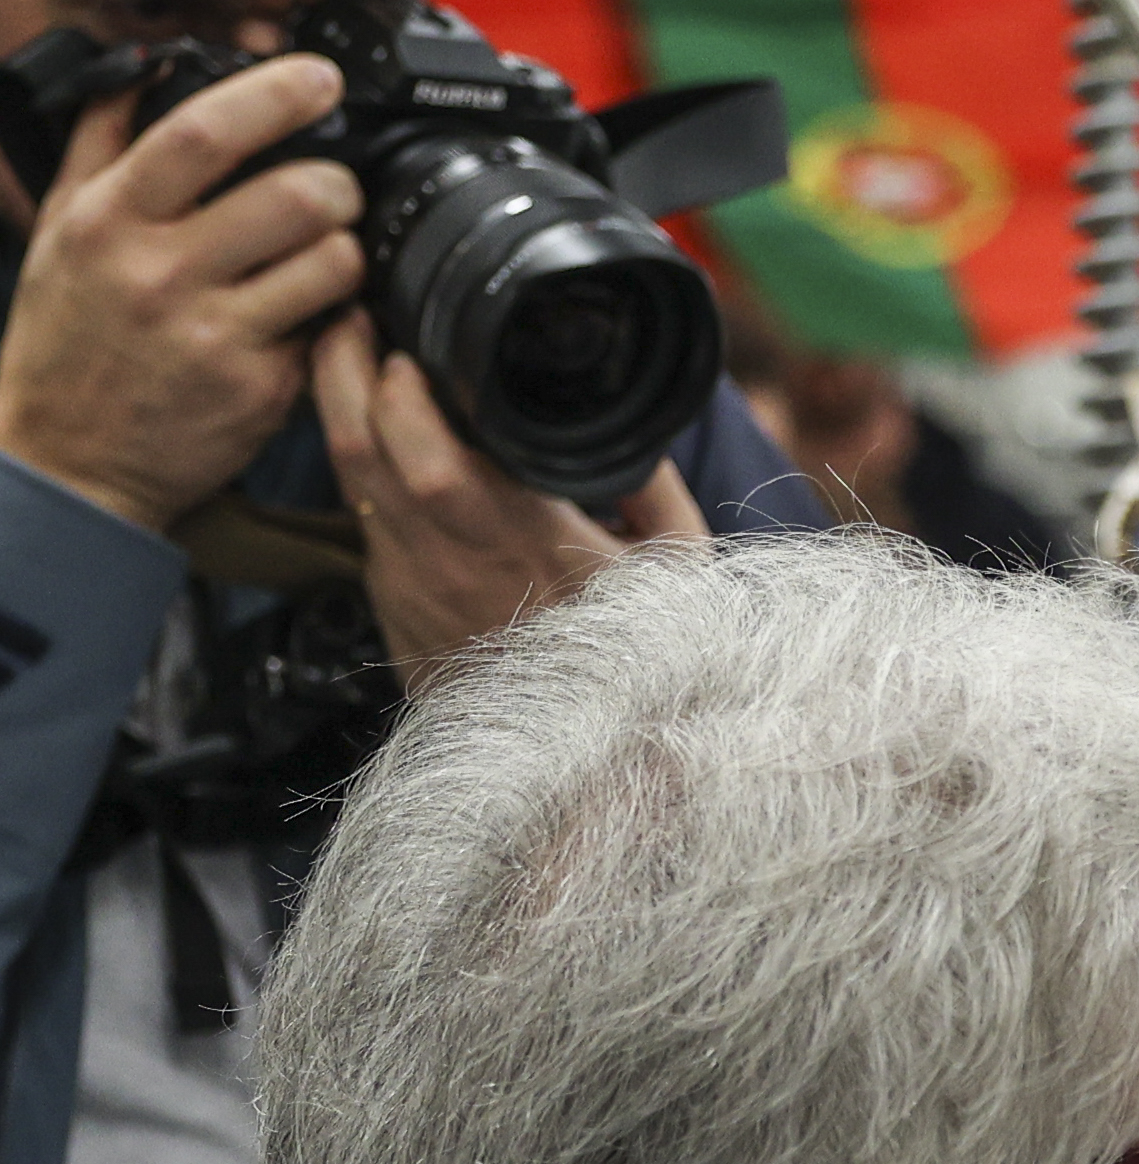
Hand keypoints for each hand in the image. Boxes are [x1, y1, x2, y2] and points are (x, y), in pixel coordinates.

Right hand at [0, 55, 362, 533]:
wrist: (70, 458)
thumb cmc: (70, 339)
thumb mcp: (65, 231)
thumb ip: (104, 144)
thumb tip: (147, 70)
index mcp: (110, 222)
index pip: (202, 135)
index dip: (272, 98)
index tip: (317, 81)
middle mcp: (161, 275)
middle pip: (295, 198)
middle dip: (338, 183)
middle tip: (337, 188)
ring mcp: (216, 337)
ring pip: (331, 264)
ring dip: (348, 249)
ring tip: (327, 252)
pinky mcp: (261, 391)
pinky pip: (330, 332)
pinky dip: (337, 316)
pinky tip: (312, 316)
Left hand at [311, 311, 706, 684]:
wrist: (585, 748)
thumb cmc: (635, 652)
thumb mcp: (679, 570)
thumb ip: (655, 488)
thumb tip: (630, 424)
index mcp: (530, 544)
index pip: (434, 458)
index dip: (404, 393)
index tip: (410, 345)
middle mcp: (457, 561)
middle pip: (365, 450)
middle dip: (346, 369)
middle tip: (354, 316)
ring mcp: (414, 582)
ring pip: (348, 476)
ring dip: (335, 401)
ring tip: (345, 345)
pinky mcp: (393, 597)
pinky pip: (360, 510)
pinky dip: (356, 454)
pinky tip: (367, 416)